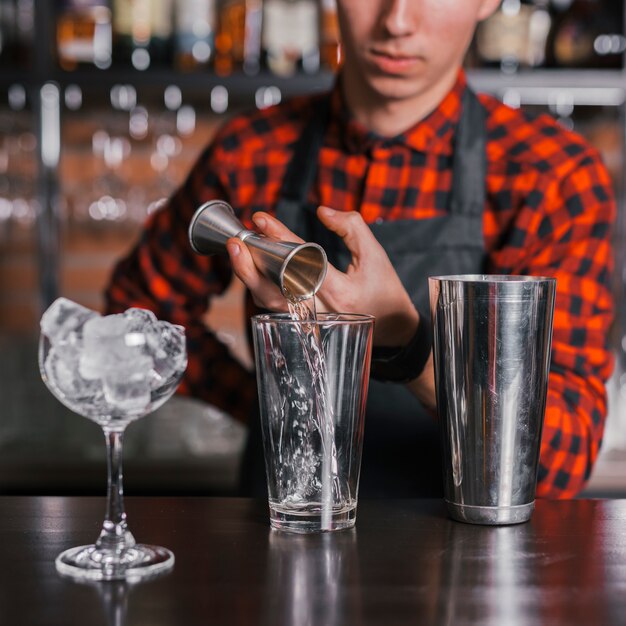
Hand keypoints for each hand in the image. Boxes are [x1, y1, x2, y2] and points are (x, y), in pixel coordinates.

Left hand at [226, 207, 418, 346]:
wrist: (392, 327)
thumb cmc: (384, 288)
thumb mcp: (375, 254)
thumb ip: (351, 227)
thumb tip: (322, 211)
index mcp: (341, 293)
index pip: (302, 261)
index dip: (280, 238)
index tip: (261, 219)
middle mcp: (321, 311)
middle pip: (276, 290)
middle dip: (252, 265)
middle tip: (236, 240)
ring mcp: (310, 322)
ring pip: (270, 303)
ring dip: (249, 277)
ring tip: (237, 251)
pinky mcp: (303, 325)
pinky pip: (274, 308)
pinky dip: (260, 288)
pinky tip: (250, 267)